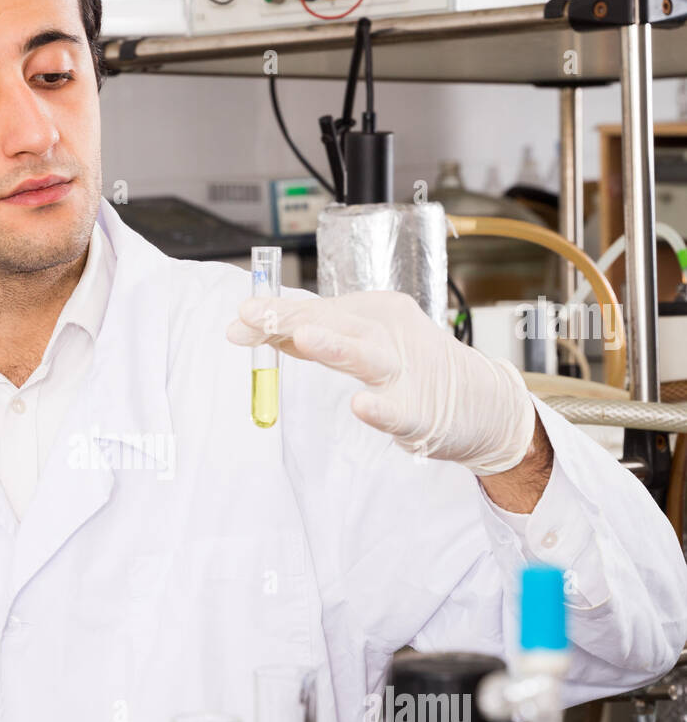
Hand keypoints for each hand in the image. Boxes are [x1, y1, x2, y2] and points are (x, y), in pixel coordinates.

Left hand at [227, 289, 536, 475]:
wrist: (482, 405)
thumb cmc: (412, 369)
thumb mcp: (362, 342)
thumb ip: (311, 337)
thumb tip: (254, 328)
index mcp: (376, 312)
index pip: (319, 309)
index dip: (277, 314)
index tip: (239, 319)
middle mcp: (391, 335)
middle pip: (337, 323)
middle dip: (293, 320)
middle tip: (253, 316)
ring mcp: (407, 373)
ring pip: (367, 356)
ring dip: (334, 345)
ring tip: (303, 338)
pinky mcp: (421, 413)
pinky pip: (398, 412)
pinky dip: (380, 410)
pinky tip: (361, 407)